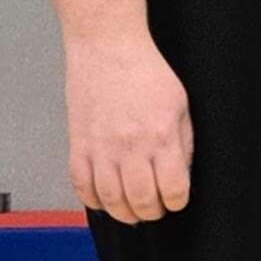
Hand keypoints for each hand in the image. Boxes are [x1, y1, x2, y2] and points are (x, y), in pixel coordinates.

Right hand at [65, 33, 193, 223]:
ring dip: (123, 213)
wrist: (107, 46)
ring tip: (131, 209)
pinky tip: (103, 198)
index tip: (176, 198)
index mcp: (160, 136)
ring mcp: (101, 147)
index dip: (177, 201)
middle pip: (141, 201)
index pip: (174, 190)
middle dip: (152, 212)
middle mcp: (130, 146)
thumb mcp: (179, 106)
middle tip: (154, 207)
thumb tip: (180, 174)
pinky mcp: (78, 143)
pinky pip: (81, 185)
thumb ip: (182, 144)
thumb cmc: (144, 71)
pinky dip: (92, 199)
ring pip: (110, 200)